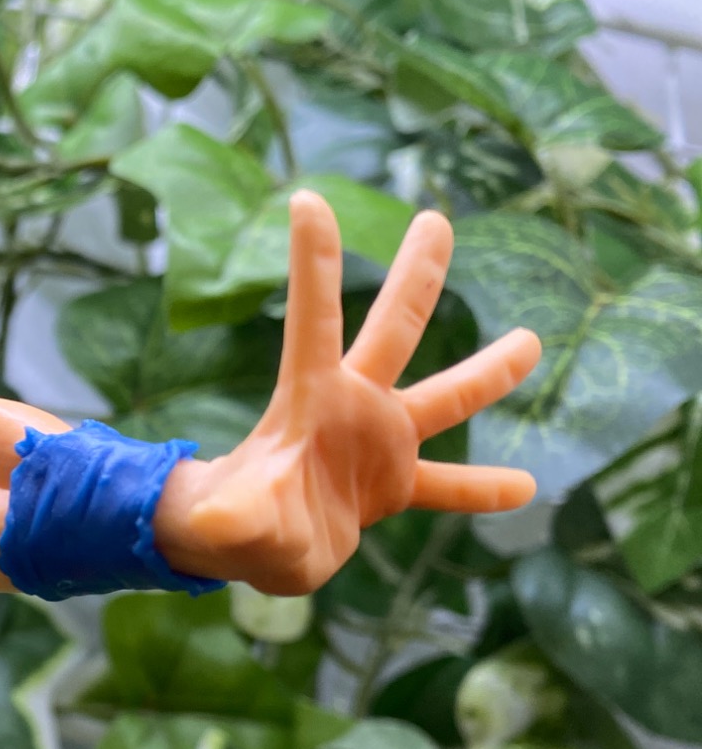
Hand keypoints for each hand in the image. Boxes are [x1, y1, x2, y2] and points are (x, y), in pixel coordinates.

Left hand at [153, 190, 541, 595]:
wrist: (243, 548)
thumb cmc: (225, 522)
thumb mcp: (228, 521)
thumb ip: (233, 517)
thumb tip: (216, 523)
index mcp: (309, 399)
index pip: (313, 320)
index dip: (312, 262)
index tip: (306, 199)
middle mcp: (353, 406)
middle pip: (393, 330)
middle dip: (416, 277)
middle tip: (434, 218)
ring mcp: (378, 442)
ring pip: (443, 397)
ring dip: (487, 372)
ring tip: (532, 340)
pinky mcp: (391, 485)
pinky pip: (447, 484)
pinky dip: (481, 488)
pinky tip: (528, 486)